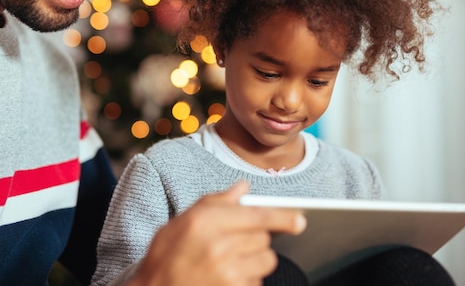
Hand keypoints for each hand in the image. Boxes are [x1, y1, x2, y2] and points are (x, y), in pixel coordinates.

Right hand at [127, 181, 306, 285]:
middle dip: (256, 238)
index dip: (283, 217)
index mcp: (206, 222)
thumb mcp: (181, 222)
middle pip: (264, 237)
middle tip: (234, 243)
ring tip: (231, 262)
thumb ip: (215, 202)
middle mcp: (219, 246)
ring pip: (266, 260)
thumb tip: (242, 188)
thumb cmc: (165, 258)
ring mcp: (227, 273)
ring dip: (255, 260)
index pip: (258, 215)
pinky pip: (257, 282)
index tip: (299, 220)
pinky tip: (227, 279)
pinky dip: (248, 280)